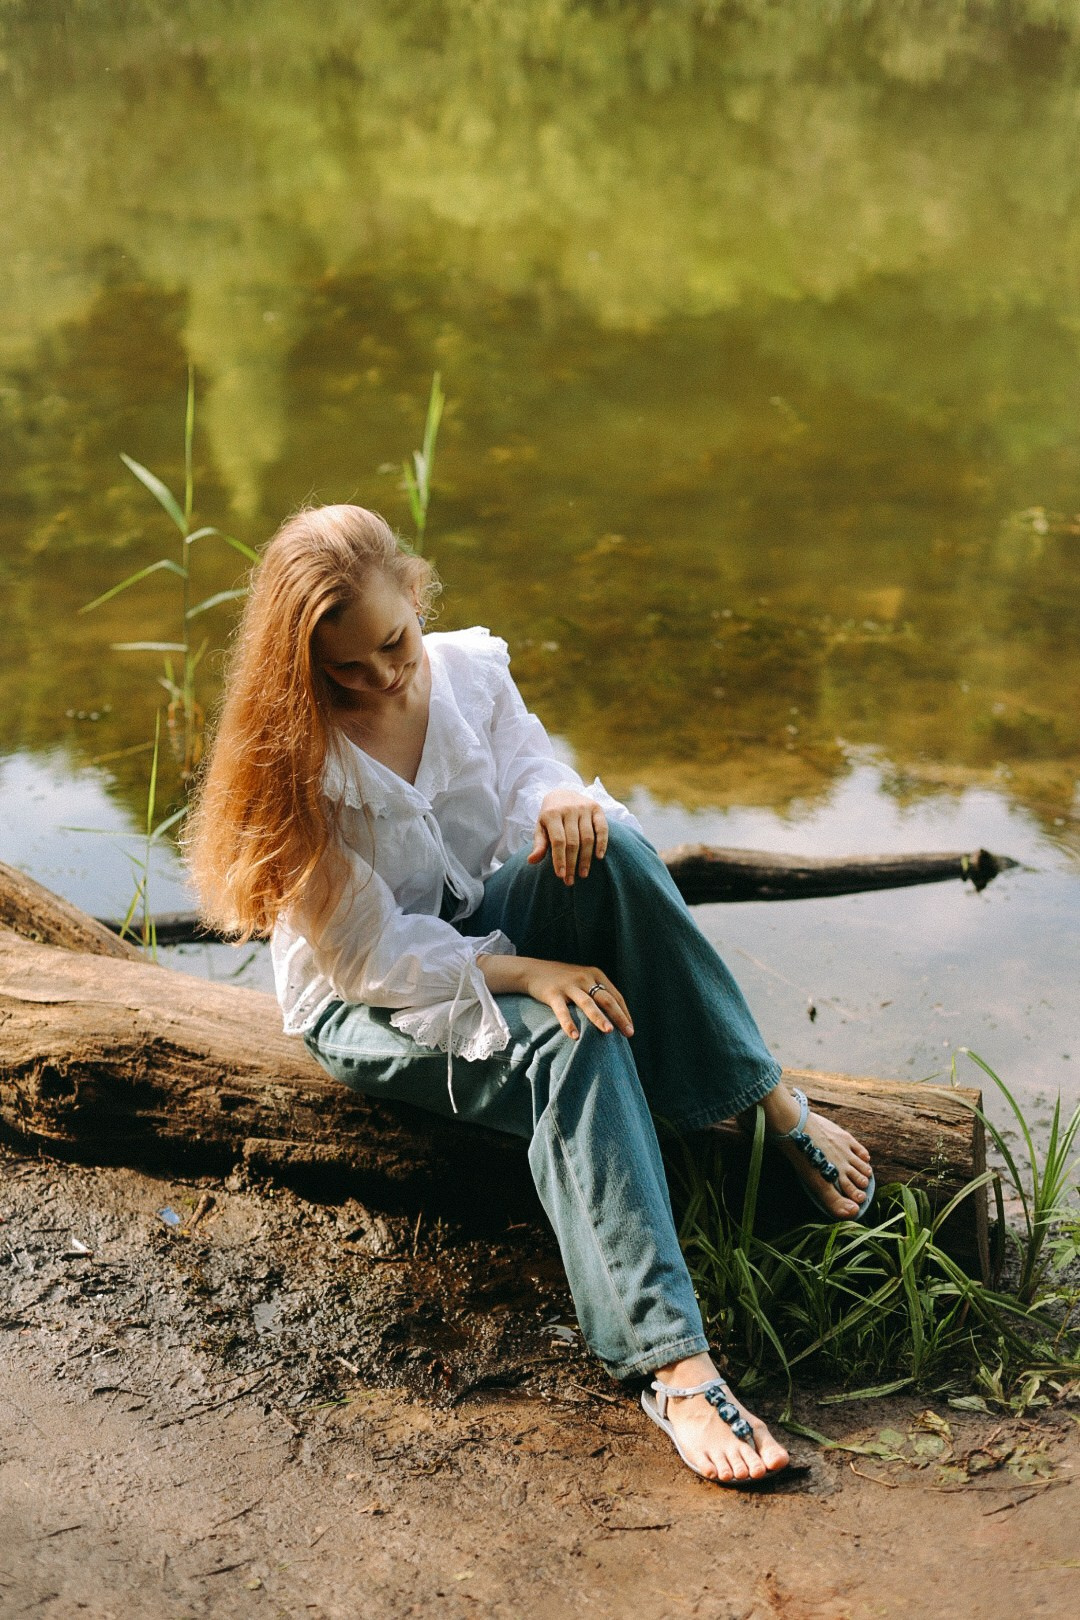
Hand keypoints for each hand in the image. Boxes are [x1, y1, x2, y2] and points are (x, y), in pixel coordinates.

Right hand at [478, 954, 633, 1040]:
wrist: (534, 970)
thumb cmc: (563, 979)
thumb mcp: (583, 979)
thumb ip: (597, 992)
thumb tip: (615, 1017)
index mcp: (595, 974)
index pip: (615, 995)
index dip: (624, 1013)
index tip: (630, 1029)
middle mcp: (584, 978)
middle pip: (606, 999)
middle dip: (619, 1016)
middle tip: (628, 1033)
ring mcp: (569, 985)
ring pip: (588, 1003)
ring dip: (599, 1017)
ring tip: (608, 1031)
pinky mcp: (553, 993)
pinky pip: (562, 1010)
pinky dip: (569, 1023)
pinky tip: (575, 1036)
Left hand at [527, 789, 607, 884]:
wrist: (563, 793)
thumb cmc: (550, 817)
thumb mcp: (541, 827)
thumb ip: (539, 844)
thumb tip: (531, 861)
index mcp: (552, 813)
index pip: (557, 841)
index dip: (559, 859)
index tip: (560, 876)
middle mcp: (569, 809)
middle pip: (573, 842)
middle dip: (572, 864)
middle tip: (570, 881)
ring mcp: (584, 808)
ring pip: (587, 838)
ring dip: (586, 858)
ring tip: (583, 874)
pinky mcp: (596, 808)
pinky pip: (602, 828)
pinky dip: (602, 843)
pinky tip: (599, 857)